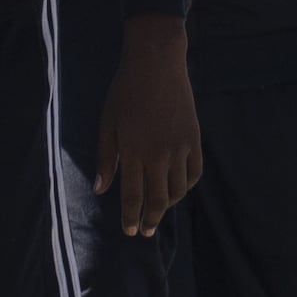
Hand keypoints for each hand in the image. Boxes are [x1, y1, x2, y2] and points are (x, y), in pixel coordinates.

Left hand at [99, 13, 203, 237]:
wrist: (156, 64)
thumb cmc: (125, 91)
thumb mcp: (107, 124)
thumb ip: (106, 158)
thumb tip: (101, 189)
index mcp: (133, 152)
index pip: (133, 197)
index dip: (131, 218)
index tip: (130, 231)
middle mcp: (158, 155)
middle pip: (157, 200)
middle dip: (151, 220)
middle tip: (146, 232)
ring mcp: (179, 148)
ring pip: (178, 190)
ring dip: (168, 206)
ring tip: (160, 211)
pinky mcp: (194, 139)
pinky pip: (194, 173)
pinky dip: (186, 187)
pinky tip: (177, 190)